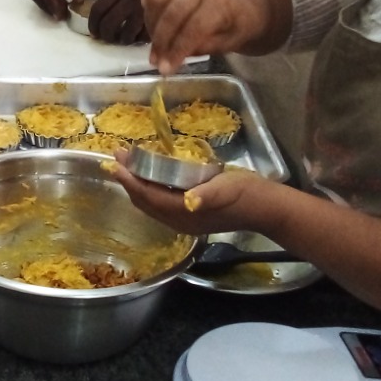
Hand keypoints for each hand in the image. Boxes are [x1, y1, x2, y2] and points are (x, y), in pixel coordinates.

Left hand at [88, 0, 146, 43]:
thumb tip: (98, 20)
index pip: (97, 9)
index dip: (93, 24)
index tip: (94, 32)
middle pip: (107, 25)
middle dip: (105, 36)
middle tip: (108, 39)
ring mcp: (143, 11)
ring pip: (124, 35)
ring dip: (122, 40)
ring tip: (125, 39)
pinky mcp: (155, 22)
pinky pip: (141, 37)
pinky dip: (138, 40)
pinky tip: (140, 35)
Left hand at [111, 154, 269, 237]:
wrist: (266, 207)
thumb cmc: (247, 193)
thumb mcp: (227, 188)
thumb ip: (207, 194)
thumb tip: (190, 200)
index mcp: (185, 213)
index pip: (148, 197)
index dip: (129, 181)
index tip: (114, 164)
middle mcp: (180, 222)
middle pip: (144, 202)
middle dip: (128, 181)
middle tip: (116, 159)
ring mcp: (184, 222)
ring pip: (150, 205)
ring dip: (136, 185)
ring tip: (126, 165)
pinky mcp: (191, 217)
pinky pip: (160, 205)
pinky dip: (148, 190)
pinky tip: (149, 177)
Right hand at [139, 0, 259, 74]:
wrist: (236, 3)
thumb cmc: (230, 27)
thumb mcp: (226, 44)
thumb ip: (202, 48)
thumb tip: (174, 55)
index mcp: (220, 3)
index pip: (195, 27)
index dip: (178, 50)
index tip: (167, 69)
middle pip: (172, 14)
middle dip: (162, 42)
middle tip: (157, 61)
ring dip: (152, 23)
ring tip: (156, 41)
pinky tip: (147, 7)